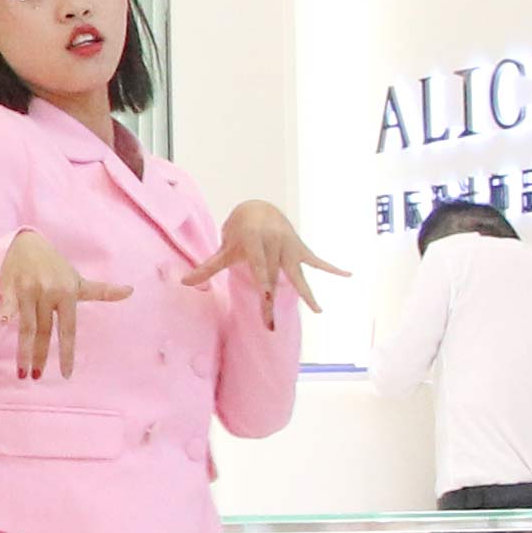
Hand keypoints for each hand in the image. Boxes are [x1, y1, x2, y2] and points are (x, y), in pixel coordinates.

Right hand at [0, 230, 136, 376]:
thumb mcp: (77, 280)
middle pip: (44, 331)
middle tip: (35, 378)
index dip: (67, 353)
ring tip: (22, 372)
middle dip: (40, 356)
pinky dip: (6, 310)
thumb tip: (131, 290)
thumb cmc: (55, 267)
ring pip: (26, 325)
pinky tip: (2, 322)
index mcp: (67, 294)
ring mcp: (29, 288)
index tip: (66, 374)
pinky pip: (9, 301)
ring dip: (23, 350)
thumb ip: (101, 291)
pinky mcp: (10, 284)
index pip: (68, 330)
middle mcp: (49, 292)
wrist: (28, 243)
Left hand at [207, 199, 343, 322]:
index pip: (259, 268)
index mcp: (255, 244)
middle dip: (274, 301)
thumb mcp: (224, 248)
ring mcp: (289, 248)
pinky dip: (332, 268)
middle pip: (275, 278)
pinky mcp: (300, 249)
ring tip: (319, 311)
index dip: (263, 283)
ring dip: (308, 293)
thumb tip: (182, 282)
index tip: (267, 299)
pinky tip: (348, 274)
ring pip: (299, 274)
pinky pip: (317, 260)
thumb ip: (208, 267)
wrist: (258, 207)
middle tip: (272, 325)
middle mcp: (274, 246)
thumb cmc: (238, 231)